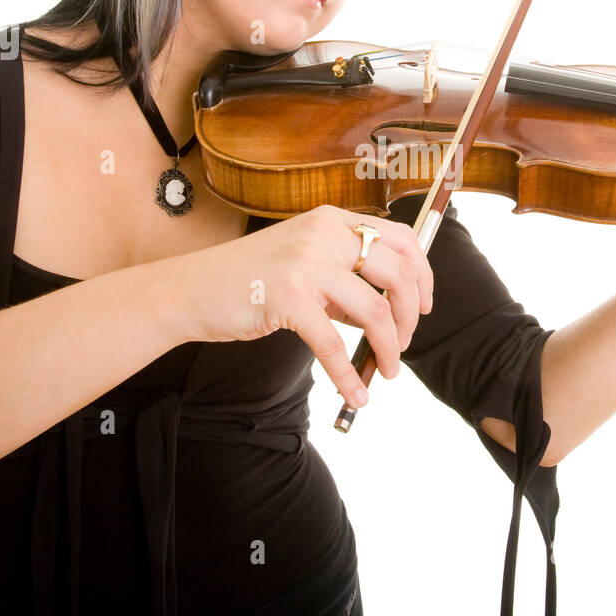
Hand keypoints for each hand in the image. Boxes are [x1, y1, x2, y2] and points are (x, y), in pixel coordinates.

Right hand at [183, 204, 433, 410]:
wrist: (189, 290)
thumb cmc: (247, 280)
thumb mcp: (302, 262)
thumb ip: (342, 277)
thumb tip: (387, 311)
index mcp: (332, 220)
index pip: (402, 239)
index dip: (423, 275)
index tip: (425, 306)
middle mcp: (324, 234)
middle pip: (398, 273)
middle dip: (411, 316)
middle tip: (404, 346)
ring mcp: (306, 264)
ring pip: (375, 311)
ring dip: (388, 349)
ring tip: (385, 371)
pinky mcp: (289, 298)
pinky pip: (335, 345)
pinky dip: (350, 376)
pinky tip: (356, 395)